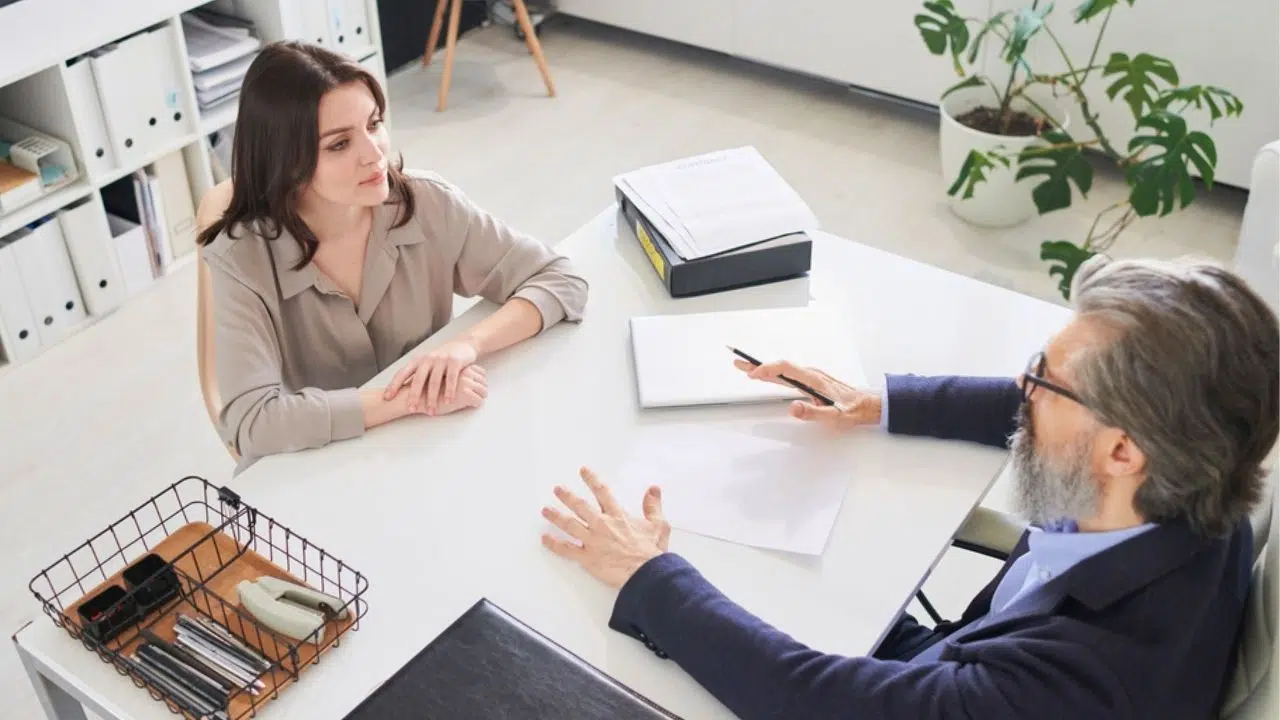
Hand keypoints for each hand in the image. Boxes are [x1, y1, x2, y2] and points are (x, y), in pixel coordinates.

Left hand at [384, 338, 479, 414]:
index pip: (402, 373)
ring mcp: (441, 359)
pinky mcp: (455, 361)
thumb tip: (400, 394)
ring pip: (434, 381)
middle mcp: (427, 359)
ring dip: (432, 398)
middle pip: (418, 379)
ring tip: (431, 411)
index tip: (387, 398)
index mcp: (417, 361)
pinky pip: (451, 378)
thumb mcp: (427, 365)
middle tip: (412, 409)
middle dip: (414, 395)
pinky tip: (448, 401)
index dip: (394, 385)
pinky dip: (449, 391)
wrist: (463, 345)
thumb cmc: (441, 360)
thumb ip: (417, 376)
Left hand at [541, 467, 670, 587]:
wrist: (646, 574)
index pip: (601, 492)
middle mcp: (602, 524)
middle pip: (580, 506)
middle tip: (557, 489)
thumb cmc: (651, 552)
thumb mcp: (658, 525)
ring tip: (545, 510)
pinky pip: (566, 549)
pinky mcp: (587, 558)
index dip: (591, 479)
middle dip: (567, 496)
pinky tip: (545, 538)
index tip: (583, 471)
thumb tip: (654, 489)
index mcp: (617, 515)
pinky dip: (554, 544)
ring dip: (555, 516)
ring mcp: (592, 541)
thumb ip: (653, 506)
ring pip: (569, 524)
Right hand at [734, 359, 881, 428]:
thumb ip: (812, 413)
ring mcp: (810, 377)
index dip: (768, 369)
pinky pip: (788, 375)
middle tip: (738, 363)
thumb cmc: (851, 410)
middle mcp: (810, 374)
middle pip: (780, 367)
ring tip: (745, 369)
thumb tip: (792, 408)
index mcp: (813, 379)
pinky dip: (773, 374)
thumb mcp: (833, 416)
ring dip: (763, 369)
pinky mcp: (810, 382)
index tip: (753, 374)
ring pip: (782, 370)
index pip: (786, 369)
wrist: (867, 405)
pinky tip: (766, 377)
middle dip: (758, 365)